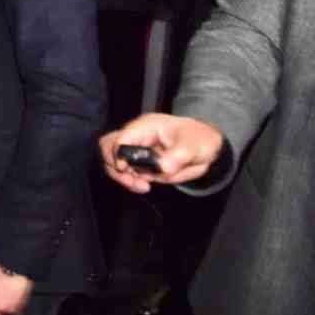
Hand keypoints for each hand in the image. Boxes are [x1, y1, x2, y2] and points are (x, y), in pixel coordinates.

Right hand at [100, 113, 225, 193]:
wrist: (206, 147)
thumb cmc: (199, 139)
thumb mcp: (193, 146)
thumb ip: (178, 155)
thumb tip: (163, 167)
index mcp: (144, 127)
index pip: (121, 138)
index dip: (119, 154)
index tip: (127, 169)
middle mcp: (136, 137)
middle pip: (108, 146)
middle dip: (114, 166)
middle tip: (132, 180)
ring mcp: (136, 150)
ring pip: (113, 161)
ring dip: (122, 177)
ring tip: (142, 186)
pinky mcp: (140, 163)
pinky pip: (126, 172)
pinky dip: (131, 181)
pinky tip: (145, 186)